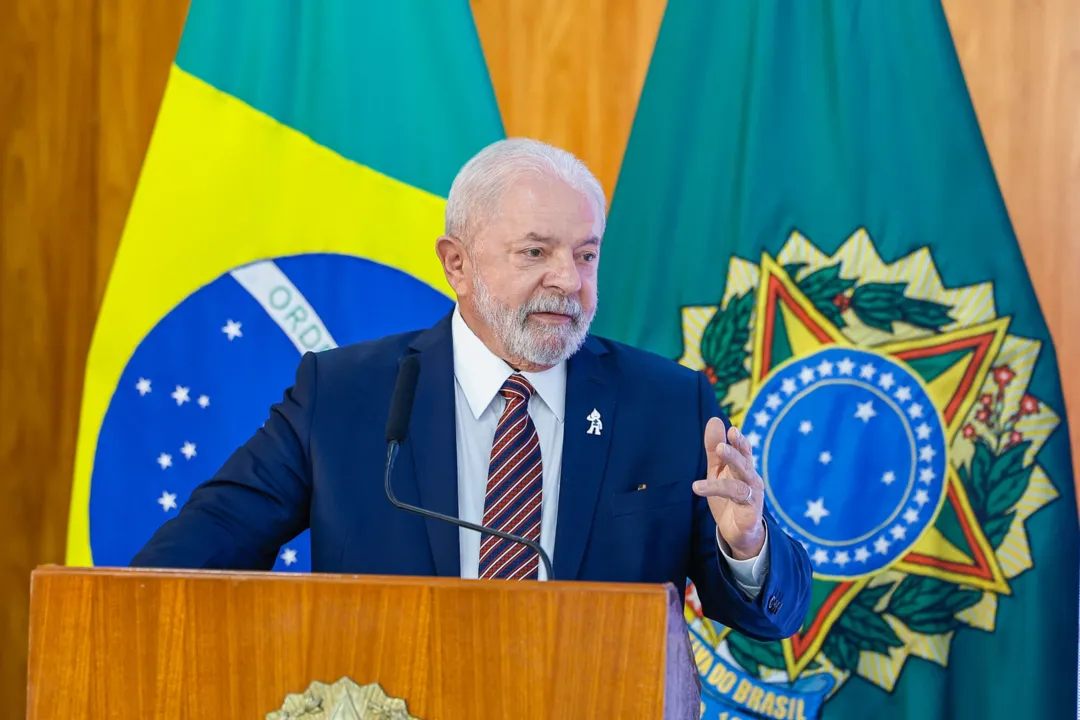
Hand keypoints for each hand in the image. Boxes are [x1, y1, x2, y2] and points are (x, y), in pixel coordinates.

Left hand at [693, 418, 764, 559]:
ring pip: (740, 484)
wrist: (741, 533)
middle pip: (744, 465)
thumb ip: (714, 449)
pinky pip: (736, 503)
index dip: (740, 441)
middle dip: (734, 455)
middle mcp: (751, 480)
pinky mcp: (750, 513)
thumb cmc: (730, 498)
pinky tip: (700, 490)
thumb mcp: (718, 472)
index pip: (744, 451)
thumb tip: (714, 420)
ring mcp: (752, 497)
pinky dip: (719, 495)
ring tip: (707, 478)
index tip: (732, 430)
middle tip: (721, 447)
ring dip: (723, 482)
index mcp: (744, 468)